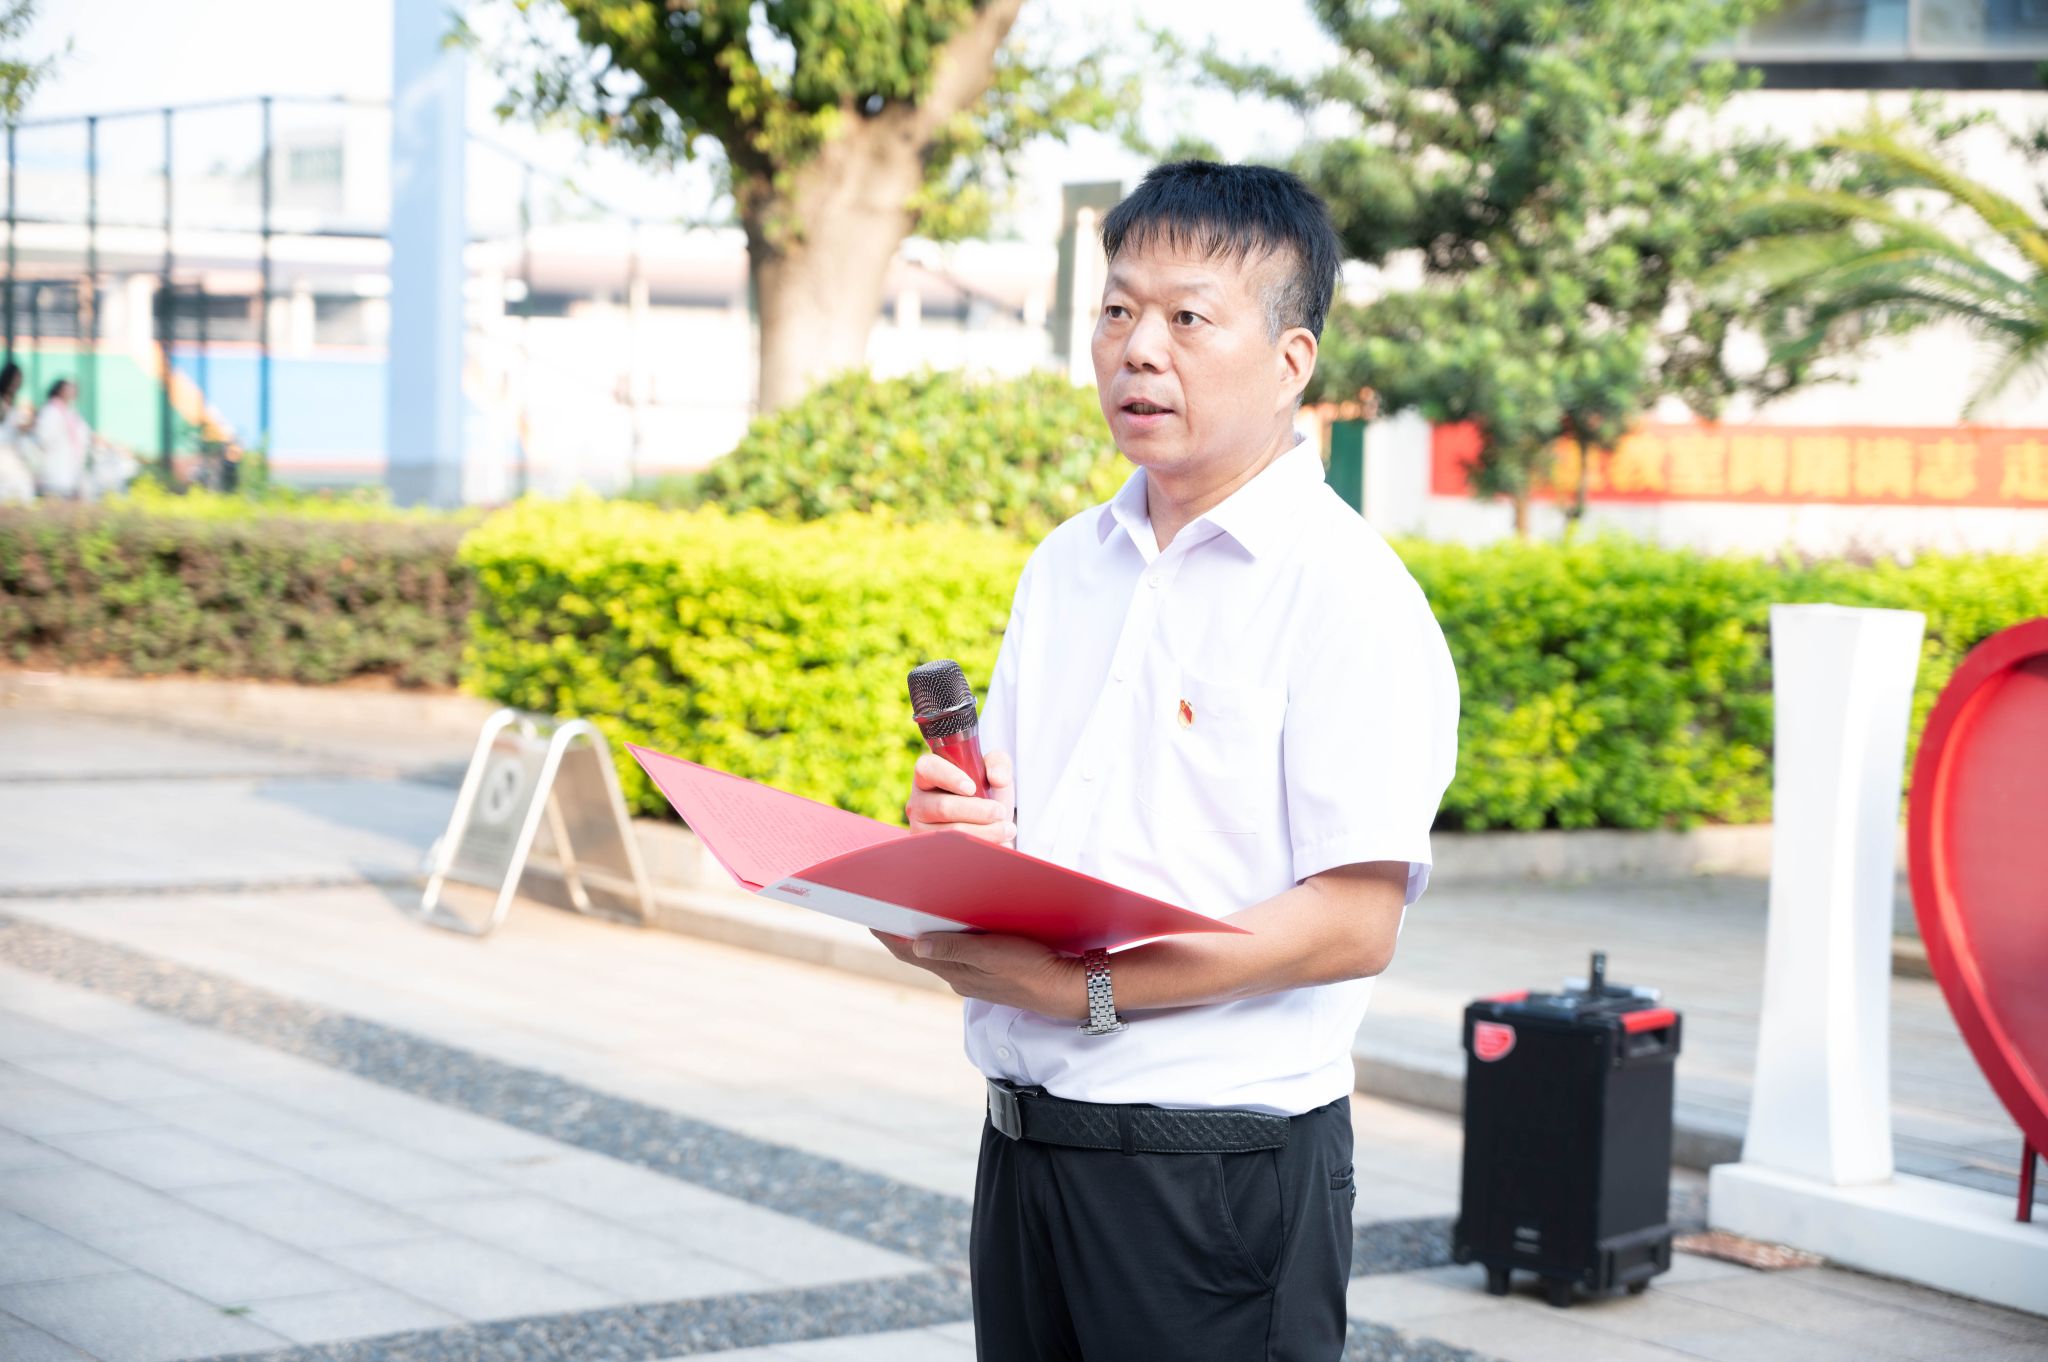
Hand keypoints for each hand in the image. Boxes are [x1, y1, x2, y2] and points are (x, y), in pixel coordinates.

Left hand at [871, 929, 1084, 1019]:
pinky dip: (945, 941)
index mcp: (955, 973)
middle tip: (885, 908)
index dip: (887, 936)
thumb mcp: (993, 954)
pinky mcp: (988, 975)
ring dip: (922, 937)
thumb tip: (916, 944)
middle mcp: (958, 978)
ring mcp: (973, 978)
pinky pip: (957, 956)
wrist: (1065, 989)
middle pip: (920, 954)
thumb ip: (955, 948)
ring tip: (911, 913)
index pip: (910, 954)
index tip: (868, 916)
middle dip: (900, 934)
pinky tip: (951, 928)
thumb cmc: (1032, 968)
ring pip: (938, 955)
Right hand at [906, 749, 1014, 846]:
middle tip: (1000, 812)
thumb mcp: (994, 771)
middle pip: (943, 807)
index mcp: (928, 776)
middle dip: (977, 811)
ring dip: (984, 832)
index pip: (928, 768)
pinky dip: (979, 848)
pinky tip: (997, 845)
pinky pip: (954, 853)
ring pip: (951, 832)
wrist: (989, 826)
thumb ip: (999, 763)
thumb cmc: (986, 793)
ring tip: (1006, 829)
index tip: (972, 788)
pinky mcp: (930, 852)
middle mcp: (918, 802)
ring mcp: (921, 829)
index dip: (948, 777)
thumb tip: (997, 778)